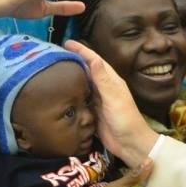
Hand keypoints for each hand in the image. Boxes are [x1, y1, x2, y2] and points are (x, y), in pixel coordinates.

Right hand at [64, 41, 158, 166]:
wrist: (130, 144)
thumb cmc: (125, 119)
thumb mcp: (114, 97)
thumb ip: (103, 79)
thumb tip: (92, 58)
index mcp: (111, 81)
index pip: (94, 60)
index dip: (82, 50)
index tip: (67, 42)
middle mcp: (104, 88)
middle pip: (87, 70)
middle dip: (74, 60)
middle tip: (56, 53)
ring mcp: (98, 100)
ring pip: (82, 83)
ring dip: (71, 75)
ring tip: (55, 69)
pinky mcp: (92, 112)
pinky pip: (80, 98)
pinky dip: (71, 92)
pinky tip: (60, 91)